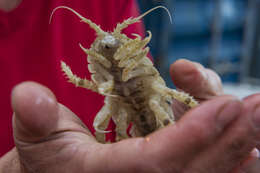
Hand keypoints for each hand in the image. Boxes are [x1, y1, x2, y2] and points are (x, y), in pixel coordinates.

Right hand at [0, 61, 259, 171]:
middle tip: (258, 106)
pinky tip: (242, 135)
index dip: (192, 136)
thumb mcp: (37, 139)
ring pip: (209, 170)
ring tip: (258, 115)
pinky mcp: (168, 170)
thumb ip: (35, 120)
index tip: (225, 106)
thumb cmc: (51, 160)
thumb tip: (28, 95)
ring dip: (238, 144)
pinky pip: (204, 167)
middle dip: (231, 137)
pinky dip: (227, 151)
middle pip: (196, 169)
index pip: (158, 163)